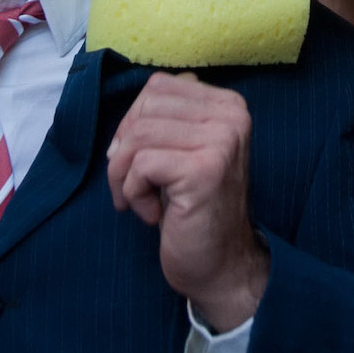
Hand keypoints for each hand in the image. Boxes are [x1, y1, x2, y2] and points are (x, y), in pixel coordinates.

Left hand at [105, 72, 270, 333]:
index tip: (140, 162)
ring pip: (138, 135)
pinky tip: (153, 214)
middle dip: (124, 149)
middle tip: (134, 186)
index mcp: (228, 106)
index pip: (158, 87)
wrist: (220, 265)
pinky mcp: (204, 170)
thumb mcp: (183, 152)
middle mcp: (232, 117)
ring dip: (124, 175)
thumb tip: (121, 127)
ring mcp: (221, 142)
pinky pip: (141, 164)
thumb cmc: (193, 209)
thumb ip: (163, 122)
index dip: (135, 123)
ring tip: (143, 201)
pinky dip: (133, 193)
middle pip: (145, 107)